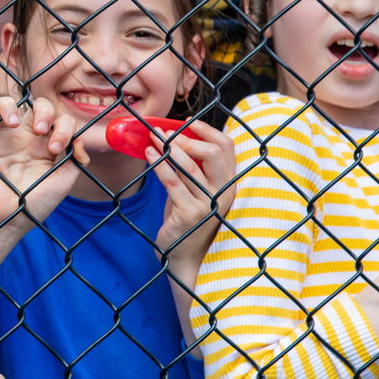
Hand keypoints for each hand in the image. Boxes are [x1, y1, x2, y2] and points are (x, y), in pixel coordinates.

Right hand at [0, 96, 83, 233]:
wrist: (6, 220)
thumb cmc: (34, 203)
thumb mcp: (63, 182)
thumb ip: (75, 159)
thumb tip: (79, 141)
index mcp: (45, 144)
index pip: (59, 120)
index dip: (63, 126)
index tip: (56, 148)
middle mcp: (24, 137)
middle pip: (36, 105)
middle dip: (44, 111)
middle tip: (41, 130)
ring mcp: (2, 138)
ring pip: (3, 103)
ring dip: (10, 105)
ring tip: (13, 122)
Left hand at [149, 119, 235, 266]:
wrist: (183, 255)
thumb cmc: (187, 217)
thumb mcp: (196, 190)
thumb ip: (194, 167)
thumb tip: (176, 135)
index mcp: (229, 183)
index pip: (227, 147)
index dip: (207, 130)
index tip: (187, 123)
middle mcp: (224, 193)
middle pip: (213, 154)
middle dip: (187, 139)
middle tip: (166, 133)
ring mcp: (208, 205)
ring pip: (190, 167)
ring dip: (168, 148)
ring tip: (153, 138)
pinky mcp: (189, 215)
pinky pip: (172, 183)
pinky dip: (159, 165)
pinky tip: (149, 155)